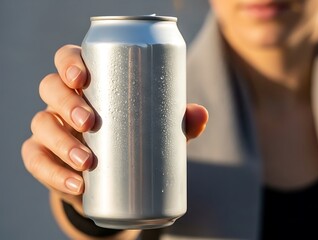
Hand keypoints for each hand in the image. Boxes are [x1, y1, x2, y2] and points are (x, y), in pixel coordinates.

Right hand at [21, 44, 207, 211]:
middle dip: (66, 102)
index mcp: (88, 83)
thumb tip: (201, 114)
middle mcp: (63, 101)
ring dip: (61, 142)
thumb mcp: (155, 126)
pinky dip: (53, 173)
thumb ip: (177, 120)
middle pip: (50, 88)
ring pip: (41, 124)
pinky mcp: (44, 157)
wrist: (113, 174)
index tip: (83, 77)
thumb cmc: (134, 136)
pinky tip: (77, 184)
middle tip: (90, 122)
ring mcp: (51, 128)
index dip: (69, 63)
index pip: (68, 60)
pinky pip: (36, 161)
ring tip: (88, 162)